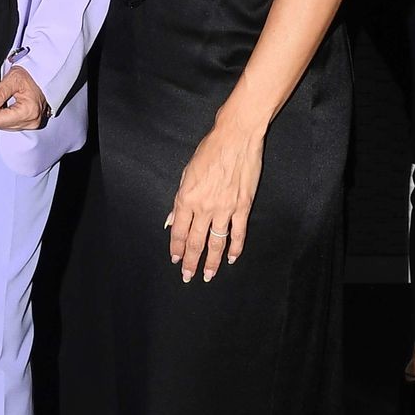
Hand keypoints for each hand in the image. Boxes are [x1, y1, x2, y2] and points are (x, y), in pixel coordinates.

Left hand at [0, 65, 49, 132]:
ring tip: (8, 100)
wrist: (43, 76)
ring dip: (0, 114)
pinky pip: (9, 125)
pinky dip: (6, 116)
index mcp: (28, 112)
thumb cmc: (31, 75)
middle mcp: (31, 122)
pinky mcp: (28, 125)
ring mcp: (31, 125)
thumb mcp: (12, 79)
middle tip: (1, 96)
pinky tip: (11, 105)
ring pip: (2, 126)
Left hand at [167, 121, 263, 282]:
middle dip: (191, 262)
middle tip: (188, 276)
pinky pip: (238, 233)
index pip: (179, 231)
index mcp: (187, 197)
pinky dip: (235, 248)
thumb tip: (172, 221)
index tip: (176, 260)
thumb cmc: (210, 151)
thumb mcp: (187, 173)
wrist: (236, 138)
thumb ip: (180, 200)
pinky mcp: (242, 206)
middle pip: (196, 242)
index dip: (176, 248)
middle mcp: (204, 207)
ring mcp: (224, 209)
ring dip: (211, 262)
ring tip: (208, 275)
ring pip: (216, 243)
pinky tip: (231, 259)